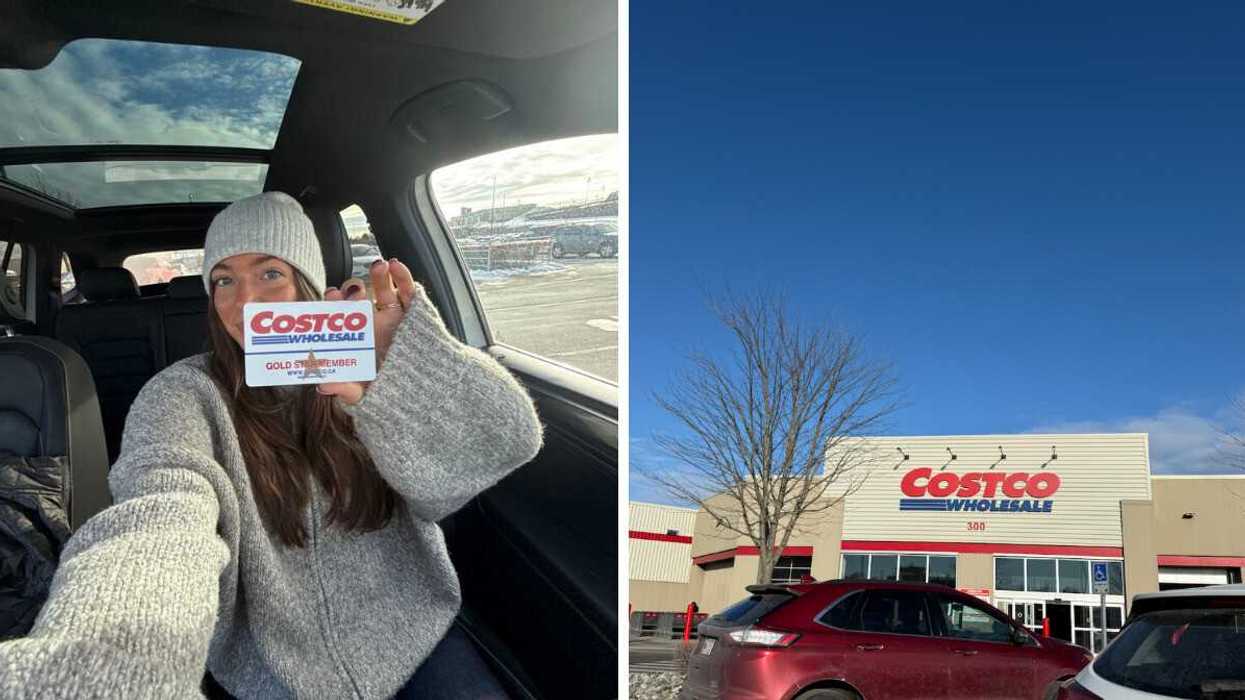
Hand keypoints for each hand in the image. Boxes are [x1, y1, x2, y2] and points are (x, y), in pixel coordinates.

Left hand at [317, 258, 418, 404]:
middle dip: (351, 290)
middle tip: (348, 289)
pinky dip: (404, 277)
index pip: (340, 318)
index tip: (329, 298)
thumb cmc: (387, 394)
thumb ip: (344, 390)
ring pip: (384, 291)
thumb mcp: (362, 394)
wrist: (421, 396)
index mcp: (357, 341)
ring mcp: (395, 319)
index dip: (333, 305)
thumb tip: (322, 386)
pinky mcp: (415, 317)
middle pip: (359, 300)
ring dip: (379, 275)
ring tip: (377, 266)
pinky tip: (396, 266)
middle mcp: (374, 326)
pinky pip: (409, 294)